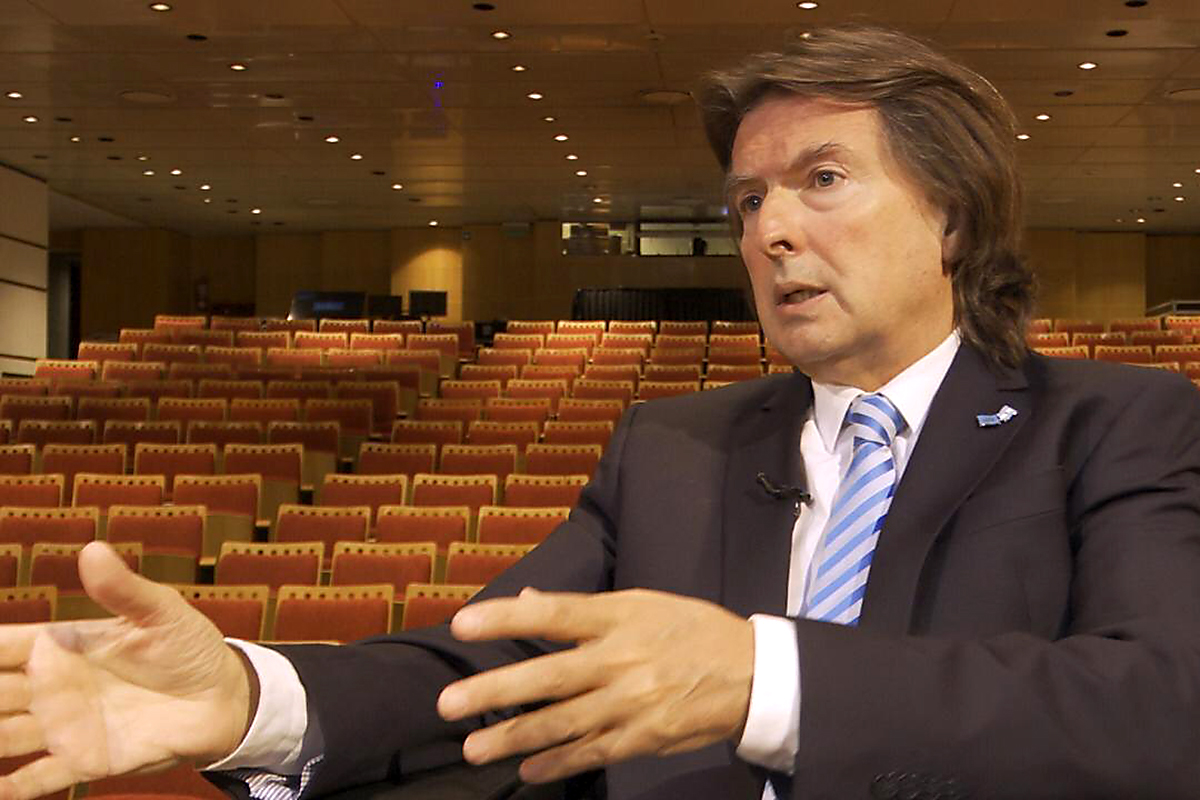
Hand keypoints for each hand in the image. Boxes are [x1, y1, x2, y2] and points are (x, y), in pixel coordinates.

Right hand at [0, 542, 255, 799]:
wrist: (223, 695)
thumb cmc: (188, 647)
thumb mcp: (160, 612)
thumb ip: (123, 588)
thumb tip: (93, 550)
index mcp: (64, 646)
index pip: (2, 646)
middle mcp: (55, 688)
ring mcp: (67, 726)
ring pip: (4, 736)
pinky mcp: (88, 760)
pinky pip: (39, 778)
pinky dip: (12, 787)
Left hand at [436, 588, 753, 783]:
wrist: (751, 673)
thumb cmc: (689, 630)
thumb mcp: (642, 603)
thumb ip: (583, 609)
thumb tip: (528, 601)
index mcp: (619, 617)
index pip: (554, 613)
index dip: (506, 618)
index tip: (462, 624)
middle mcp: (621, 659)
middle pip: (549, 676)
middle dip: (495, 692)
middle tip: (448, 705)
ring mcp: (631, 703)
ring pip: (562, 723)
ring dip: (513, 738)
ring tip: (473, 748)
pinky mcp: (642, 738)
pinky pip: (591, 753)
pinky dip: (556, 763)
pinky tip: (526, 770)